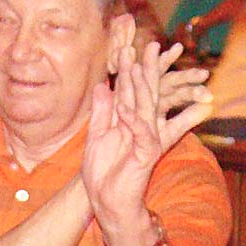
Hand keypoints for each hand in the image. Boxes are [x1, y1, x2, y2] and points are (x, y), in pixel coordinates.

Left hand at [83, 46, 210, 236]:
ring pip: (146, 108)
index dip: (129, 70)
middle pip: (144, 92)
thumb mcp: (96, 136)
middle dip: (145, 68)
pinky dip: (134, 121)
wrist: (106, 200)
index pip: (130, 90)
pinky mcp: (146, 153)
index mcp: (128, 120)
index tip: (127, 46)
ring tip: (138, 65)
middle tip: (148, 44)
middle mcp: (141, 126)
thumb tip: (103, 86)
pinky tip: (126, 108)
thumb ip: (101, 112)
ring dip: (142, 87)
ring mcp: (145, 138)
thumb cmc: (103, 171)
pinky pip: (142, 133)